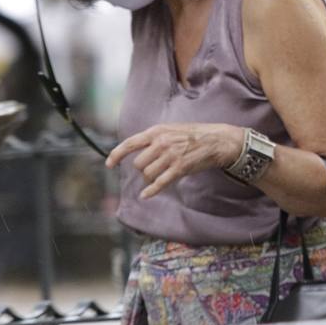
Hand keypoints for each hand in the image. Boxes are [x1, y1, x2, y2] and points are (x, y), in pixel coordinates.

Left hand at [105, 123, 244, 200]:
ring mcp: (170, 156)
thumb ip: (154, 138)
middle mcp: (161, 143)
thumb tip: (137, 149)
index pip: (130, 143)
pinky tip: (145, 195)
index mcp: (157, 131)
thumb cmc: (194, 134)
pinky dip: (151, 191)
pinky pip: (159, 183)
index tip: (109, 164)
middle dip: (143, 169)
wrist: (216, 140)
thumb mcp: (171, 129)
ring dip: (151, 178)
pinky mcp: (179, 169)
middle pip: (139, 164)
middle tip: (154, 168)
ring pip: (148, 174)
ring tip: (162, 173)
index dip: (116, 155)